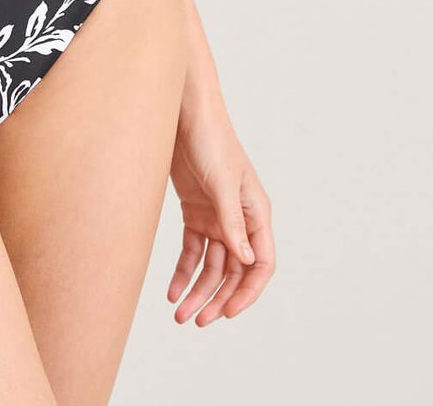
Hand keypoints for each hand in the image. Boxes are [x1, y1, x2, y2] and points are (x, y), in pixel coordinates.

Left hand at [166, 88, 275, 325]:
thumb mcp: (223, 182)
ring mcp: (216, 216)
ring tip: (179, 314)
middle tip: (197, 321)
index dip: (247, 293)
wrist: (181, 111)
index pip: (260, 264)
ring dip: (198, 290)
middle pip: (234, 271)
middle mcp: (240, 219)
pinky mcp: (195, 210)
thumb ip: (232, 221)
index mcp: (257, 213)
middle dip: (217, 298)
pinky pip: (192, 250)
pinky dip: (184, 271)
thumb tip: (244, 260)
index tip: (227, 314)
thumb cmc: (211, 139)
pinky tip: (172, 290)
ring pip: (211, 265)